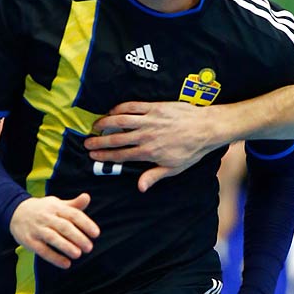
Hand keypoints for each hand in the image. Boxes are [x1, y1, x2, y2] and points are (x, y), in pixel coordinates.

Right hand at [10, 193, 99, 267]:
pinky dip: (54, 257)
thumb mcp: (56, 204)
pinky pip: (42, 250)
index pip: (73, 214)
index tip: (96, 233)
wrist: (14, 212)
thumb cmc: (42, 210)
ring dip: (66, 246)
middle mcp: (46, 217)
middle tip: (89, 247)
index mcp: (56, 207)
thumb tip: (87, 197)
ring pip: (52, 238)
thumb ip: (73, 205)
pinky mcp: (29, 240)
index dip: (86, 223)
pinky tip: (65, 264)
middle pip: (64, 227)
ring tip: (78, 254)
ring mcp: (36, 229)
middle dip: (78, 237)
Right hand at [86, 102, 223, 190]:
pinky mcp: (154, 107)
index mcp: (149, 152)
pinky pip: (132, 106)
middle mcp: (146, 136)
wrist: (205, 128)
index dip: (104, 155)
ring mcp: (149, 120)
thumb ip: (153, 176)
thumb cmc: (191, 150)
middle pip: (116, 138)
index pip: (121, 155)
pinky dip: (119, 108)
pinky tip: (112, 111)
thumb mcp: (173, 168)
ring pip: (121, 121)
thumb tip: (139, 187)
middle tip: (87, 142)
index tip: (93, 155)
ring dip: (105, 123)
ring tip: (95, 125)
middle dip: (99, 141)